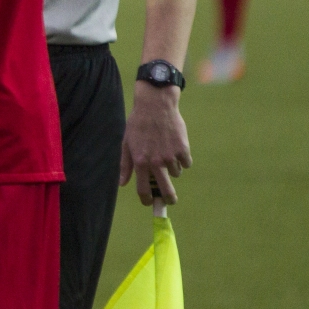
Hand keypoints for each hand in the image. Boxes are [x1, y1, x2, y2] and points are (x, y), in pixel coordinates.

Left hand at [120, 80, 191, 204]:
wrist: (156, 106)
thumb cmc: (138, 124)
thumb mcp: (126, 143)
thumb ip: (125, 165)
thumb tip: (122, 184)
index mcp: (140, 162)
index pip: (143, 190)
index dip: (147, 199)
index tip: (150, 203)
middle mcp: (156, 162)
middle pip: (166, 190)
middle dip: (168, 199)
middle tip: (169, 200)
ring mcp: (171, 157)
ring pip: (176, 173)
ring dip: (172, 168)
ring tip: (166, 153)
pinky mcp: (183, 150)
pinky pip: (186, 163)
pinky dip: (182, 159)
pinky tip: (176, 147)